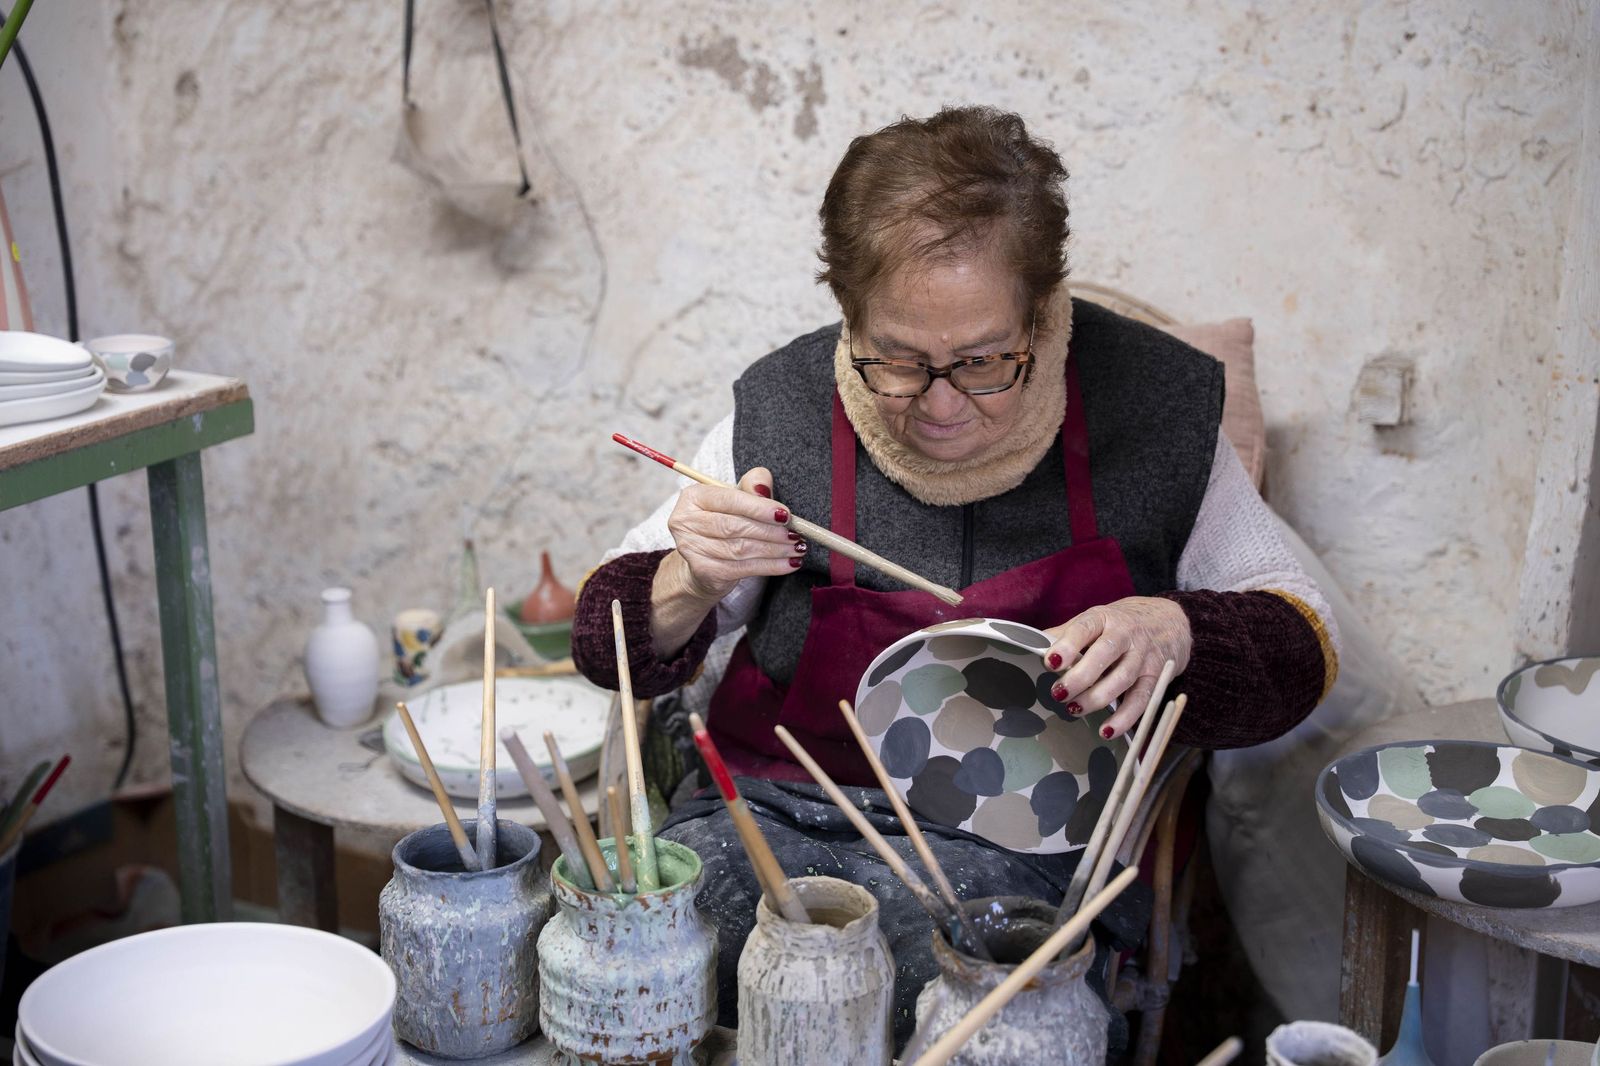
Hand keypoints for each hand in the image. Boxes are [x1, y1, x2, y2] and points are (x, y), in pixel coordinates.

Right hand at [663, 467, 805, 602]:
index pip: (729, 500)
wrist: (705, 563)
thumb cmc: (725, 524)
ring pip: (741, 549)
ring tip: (797, 548)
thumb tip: (764, 489)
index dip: (759, 508)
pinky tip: (789, 563)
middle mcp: (685, 521)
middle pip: (734, 526)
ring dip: (774, 549)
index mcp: (693, 496)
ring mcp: (691, 548)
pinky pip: (743, 568)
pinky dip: (770, 566)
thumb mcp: (738, 500)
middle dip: (770, 531)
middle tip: (796, 534)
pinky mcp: (703, 571)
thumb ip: (752, 487)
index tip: (785, 514)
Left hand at [1040, 597, 1190, 738]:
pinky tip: (1106, 730)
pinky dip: (1125, 718)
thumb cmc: (1120, 625)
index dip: (1067, 645)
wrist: (1169, 621)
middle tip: (1059, 693)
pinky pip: (1142, 700)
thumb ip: (1066, 634)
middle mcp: (1126, 634)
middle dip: (1080, 676)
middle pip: (1104, 654)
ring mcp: (1143, 656)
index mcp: (1104, 618)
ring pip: (1122, 679)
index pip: (1084, 628)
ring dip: (1097, 698)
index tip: (1050, 662)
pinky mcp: (1156, 677)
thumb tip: (1033, 646)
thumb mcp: (1094, 620)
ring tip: (1074, 709)